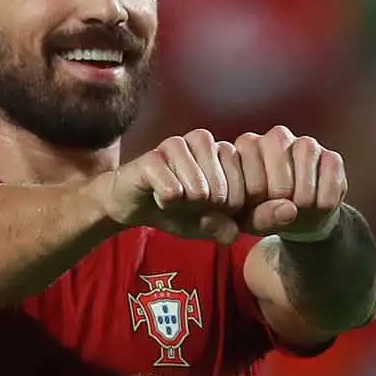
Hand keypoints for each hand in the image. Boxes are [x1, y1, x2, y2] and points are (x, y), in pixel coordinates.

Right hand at [95, 129, 243, 242]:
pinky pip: (172, 192)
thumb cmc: (176, 210)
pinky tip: (156, 195)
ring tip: (173, 197)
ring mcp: (177, 144)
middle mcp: (203, 141)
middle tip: (186, 201)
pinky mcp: (152, 156)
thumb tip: (234, 234)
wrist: (132, 205)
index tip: (207, 206)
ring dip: (184, 205)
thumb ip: (224, 228)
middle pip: (222, 192)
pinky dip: (165, 203)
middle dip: (204, 208)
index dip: (225, 211)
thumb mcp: (206, 225)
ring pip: (199, 190)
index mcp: (224, 151)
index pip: (244, 192)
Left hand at [222, 125, 348, 239]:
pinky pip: (331, 177)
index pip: (251, 180)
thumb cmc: (265, 211)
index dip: (257, 203)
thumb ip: (262, 218)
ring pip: (306, 164)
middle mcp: (275, 137)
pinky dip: (325, 200)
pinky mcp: (331, 156)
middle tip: (281, 207)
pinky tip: (317, 205)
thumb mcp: (253, 221)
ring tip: (299, 208)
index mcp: (247, 146)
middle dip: (281, 200)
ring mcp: (305, 143)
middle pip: (280, 174)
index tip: (257, 206)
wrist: (298, 215)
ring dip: (305, 199)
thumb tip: (289, 209)